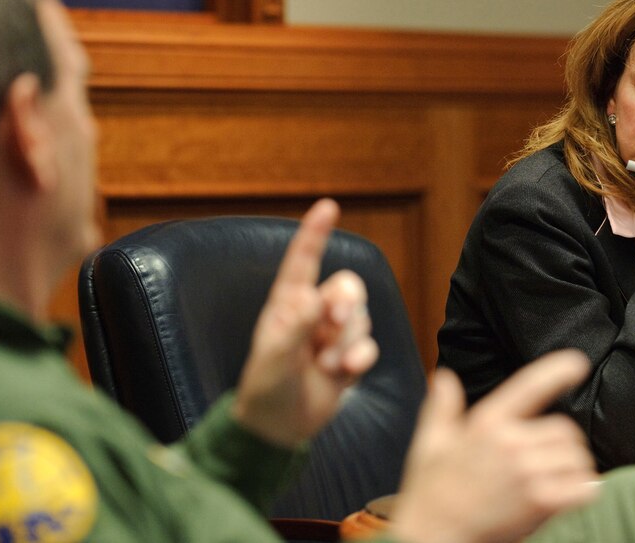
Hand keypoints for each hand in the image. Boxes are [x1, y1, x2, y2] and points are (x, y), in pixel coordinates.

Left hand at [233, 199, 378, 446]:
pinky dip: (360, 358)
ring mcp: (332, 336)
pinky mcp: (348, 357)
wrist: (278, 428)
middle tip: (333, 323)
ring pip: (361, 318)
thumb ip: (293, 329)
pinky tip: (344, 374)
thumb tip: (313, 299)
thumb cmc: (265, 389)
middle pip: (347, 287)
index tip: (328, 207)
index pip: (303, 261)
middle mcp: (313, 314)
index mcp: (287, 304)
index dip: (315, 234)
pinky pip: (369, 344)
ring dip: (347, 343)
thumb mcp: (273, 359)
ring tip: (325, 367)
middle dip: (347, 303)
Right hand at [390, 350, 598, 542]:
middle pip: (565, 430)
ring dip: (575, 468)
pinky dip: (583, 490)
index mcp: (487, 422)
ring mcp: (527, 471)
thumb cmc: (431, 492)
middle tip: (550, 460)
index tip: (577, 362)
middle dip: (564, 444)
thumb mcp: (430, 442)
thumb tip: (443, 378)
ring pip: (576, 457)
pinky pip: (583, 487)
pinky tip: (569, 496)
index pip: (529, 386)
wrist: (435, 536)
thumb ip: (442, 407)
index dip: (556, 370)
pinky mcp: (540, 501)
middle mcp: (510, 442)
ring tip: (557, 480)